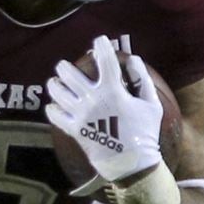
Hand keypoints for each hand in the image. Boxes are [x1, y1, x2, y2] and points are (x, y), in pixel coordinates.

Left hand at [45, 36, 163, 181]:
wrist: (131, 164)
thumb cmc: (144, 133)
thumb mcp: (151, 104)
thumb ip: (142, 80)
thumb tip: (133, 59)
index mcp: (113, 91)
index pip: (105, 60)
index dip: (101, 45)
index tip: (100, 40)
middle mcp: (93, 99)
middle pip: (69, 73)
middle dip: (65, 66)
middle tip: (65, 66)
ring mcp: (81, 115)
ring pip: (57, 92)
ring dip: (54, 84)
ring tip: (55, 82)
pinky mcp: (74, 130)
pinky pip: (55, 116)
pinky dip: (52, 109)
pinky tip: (54, 106)